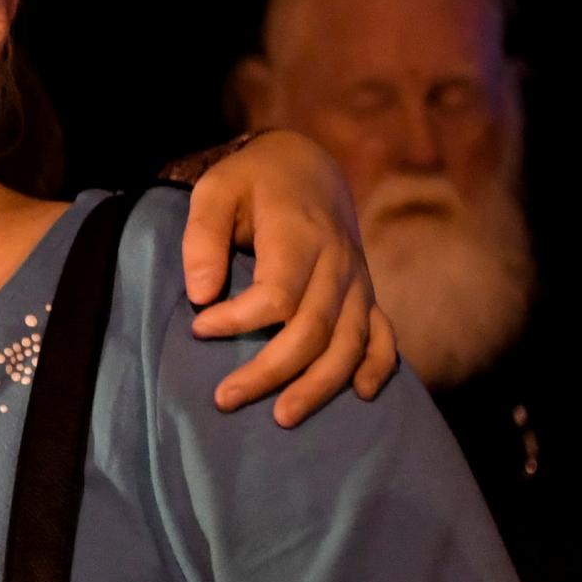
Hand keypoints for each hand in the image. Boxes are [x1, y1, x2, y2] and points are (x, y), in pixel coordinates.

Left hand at [182, 128, 397, 424]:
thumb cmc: (251, 180)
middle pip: (313, 330)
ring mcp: (357, 280)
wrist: (305, 164)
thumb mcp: (214, 190)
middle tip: (225, 399)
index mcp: (301, 235)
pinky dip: (376, 365)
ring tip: (283, 418)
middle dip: (271, 371)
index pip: (278, 295)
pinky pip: (383, 334)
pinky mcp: (365, 291)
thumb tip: (201, 295)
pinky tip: (361, 395)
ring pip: (349, 343)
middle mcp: (337, 262)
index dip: (238, 320)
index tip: (198, 328)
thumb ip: (203, 237)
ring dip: (319, 385)